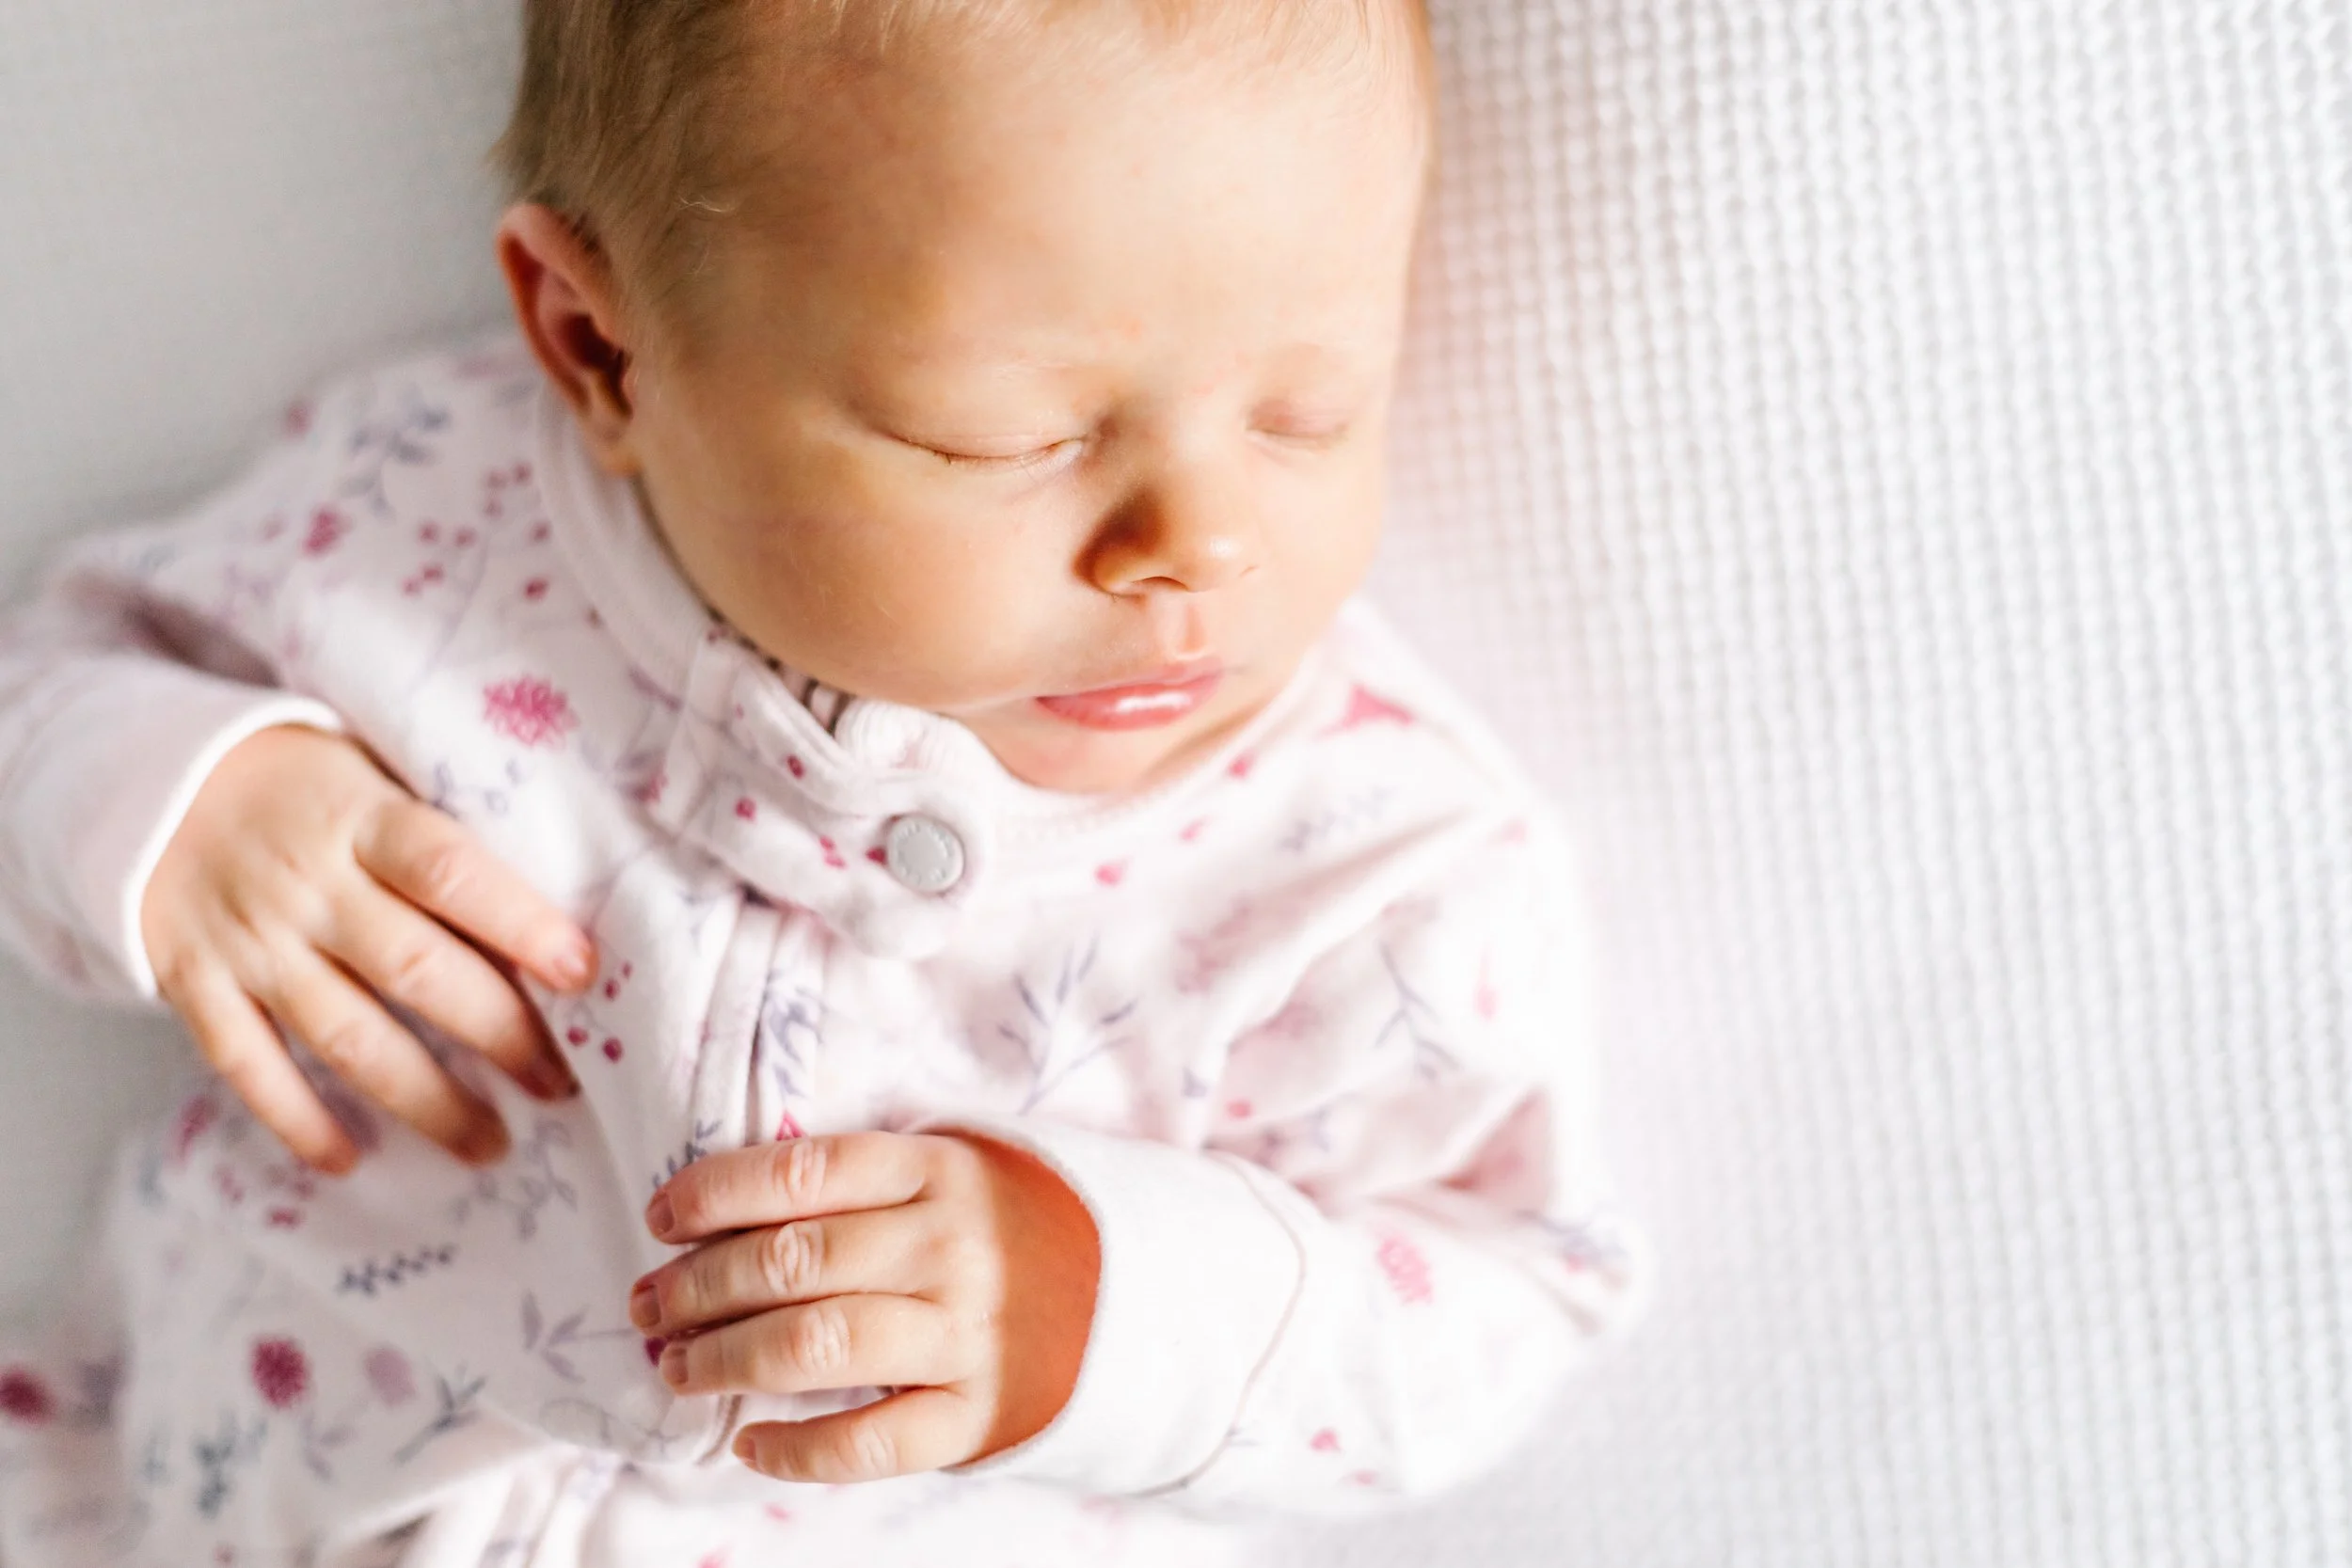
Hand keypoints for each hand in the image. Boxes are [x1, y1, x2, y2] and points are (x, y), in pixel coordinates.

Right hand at [141, 724, 597, 1172]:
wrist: (158, 783)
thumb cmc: (308, 786)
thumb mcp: (377, 776)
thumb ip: (442, 839)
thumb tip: (553, 916)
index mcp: (363, 820)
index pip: (450, 871)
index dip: (520, 923)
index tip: (583, 972)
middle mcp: (308, 886)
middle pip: (413, 968)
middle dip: (496, 1034)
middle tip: (559, 1084)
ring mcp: (250, 942)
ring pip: (345, 1035)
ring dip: (423, 1100)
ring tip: (488, 1144)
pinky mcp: (197, 985)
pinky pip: (248, 1065)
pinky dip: (297, 1119)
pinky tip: (350, 1161)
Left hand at [630, 1131, 1100, 1482]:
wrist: (1127, 1298)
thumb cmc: (1004, 1227)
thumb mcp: (950, 1171)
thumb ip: (856, 1182)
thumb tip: (716, 1216)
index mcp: (939, 1170)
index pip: (803, 1171)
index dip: (716, 1193)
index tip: (662, 1219)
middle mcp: (950, 1246)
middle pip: (793, 1261)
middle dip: (698, 1285)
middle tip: (651, 1304)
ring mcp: (965, 1333)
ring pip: (814, 1345)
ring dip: (724, 1358)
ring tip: (678, 1365)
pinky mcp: (973, 1414)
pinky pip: (867, 1441)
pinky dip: (793, 1449)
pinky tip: (748, 1441)